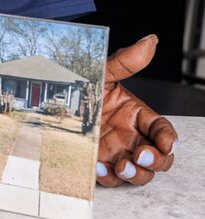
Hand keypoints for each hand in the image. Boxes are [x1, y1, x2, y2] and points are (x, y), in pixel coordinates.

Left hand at [96, 34, 177, 186]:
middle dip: (156, 161)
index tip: (166, 144)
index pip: (162, 130)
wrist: (50, 96)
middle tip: (142, 156)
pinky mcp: (98, 162)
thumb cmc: (81, 86)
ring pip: (140, 173)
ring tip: (122, 166)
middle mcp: (130, 136)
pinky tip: (99, 168)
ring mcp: (115, 152)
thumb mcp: (102, 73)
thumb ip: (126, 61)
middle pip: (159, 157)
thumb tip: (150, 41)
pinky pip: (110, 177)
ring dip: (136, 174)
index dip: (169, 139)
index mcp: (136, 115)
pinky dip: (109, 177)